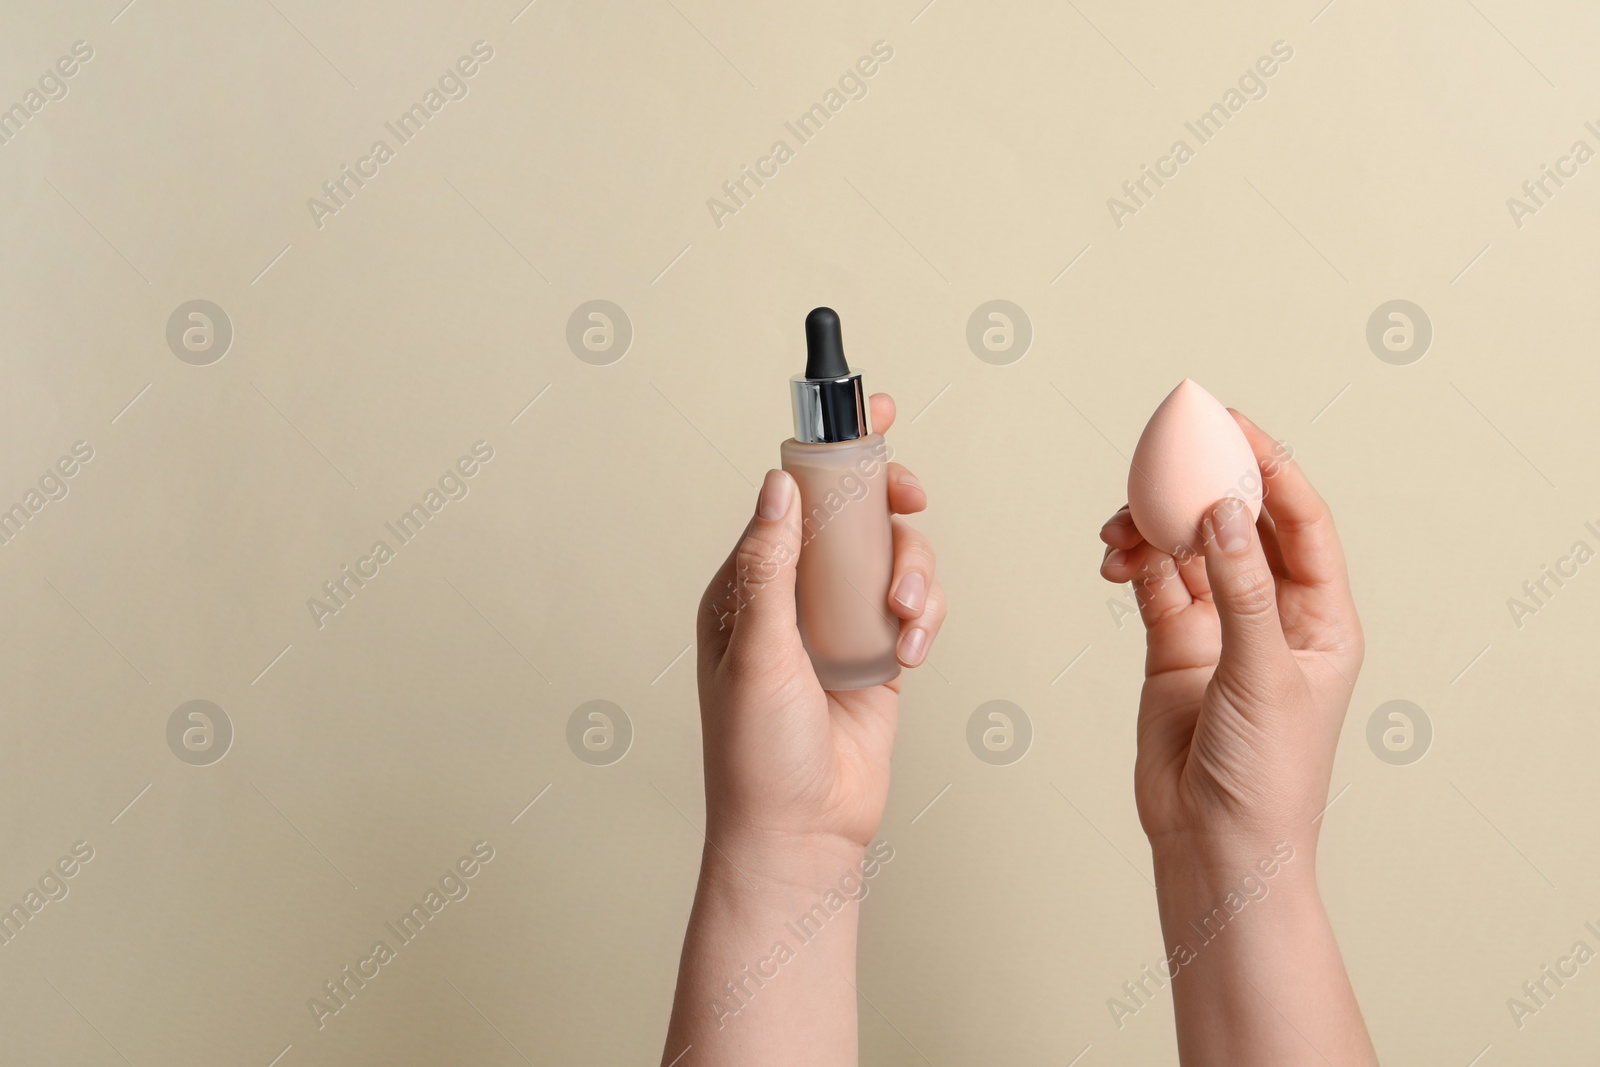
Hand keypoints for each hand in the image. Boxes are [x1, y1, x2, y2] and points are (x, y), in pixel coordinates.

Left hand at [696, 393, 945, 859]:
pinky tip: (912, 649)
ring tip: (903, 619)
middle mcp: (795, 594)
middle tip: (909, 500)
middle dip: (887, 502)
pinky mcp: (880, 651)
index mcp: (749, 584)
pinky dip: (924, 616)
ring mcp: (840, 621)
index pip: (791, 497)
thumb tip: (776, 485)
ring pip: (893, 556)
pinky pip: (915, 604)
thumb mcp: (756, 653)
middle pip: (853, 514)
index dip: (830, 451)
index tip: (869, 410)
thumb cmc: (757, 754)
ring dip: (912, 573)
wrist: (801, 832)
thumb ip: (770, 567)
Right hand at [1098, 410, 1377, 1065]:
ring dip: (1153, 528)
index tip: (1230, 426)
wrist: (1215, 843)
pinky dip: (1132, 564)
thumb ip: (1240, 590)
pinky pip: (1153, 584)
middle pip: (1237, 522)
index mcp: (1321, 616)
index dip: (1269, 467)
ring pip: (1186, 549)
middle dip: (1199, 485)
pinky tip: (1115, 561)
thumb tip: (1223, 511)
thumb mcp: (1263, 676)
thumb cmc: (1268, 777)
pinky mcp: (1173, 647)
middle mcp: (1271, 613)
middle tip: (1161, 452)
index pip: (1299, 520)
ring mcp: (1220, 628)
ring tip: (1121, 529)